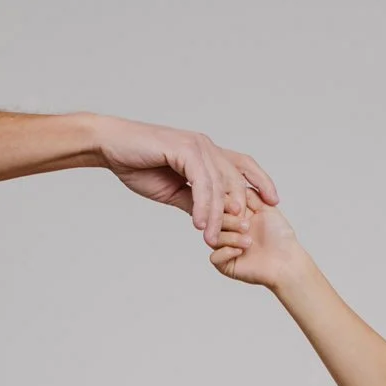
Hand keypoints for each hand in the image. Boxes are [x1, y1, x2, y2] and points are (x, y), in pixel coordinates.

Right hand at [93, 117, 277, 245]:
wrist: (112, 148)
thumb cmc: (139, 164)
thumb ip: (194, 202)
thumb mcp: (173, 190)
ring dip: (216, 216)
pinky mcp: (184, 149)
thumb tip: (209, 221)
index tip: (273, 204)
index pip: (242, 166)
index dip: (260, 182)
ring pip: (217, 186)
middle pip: (236, 179)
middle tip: (244, 235)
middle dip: (242, 209)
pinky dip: (202, 205)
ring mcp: (196, 146)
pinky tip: (199, 224)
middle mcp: (206, 147)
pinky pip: (200, 183)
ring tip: (212, 239)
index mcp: (206, 154)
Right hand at [208, 189, 304, 289]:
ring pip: (212, 238)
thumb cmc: (281, 237)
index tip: (239, 207)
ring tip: (248, 241)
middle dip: (229, 221)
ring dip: (230, 238)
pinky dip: (225, 252)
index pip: (221, 206)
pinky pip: (214, 258)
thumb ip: (251, 194)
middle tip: (246, 225)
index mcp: (236, 217)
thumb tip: (236, 182)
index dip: (226, 205)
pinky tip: (240, 251)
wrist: (288, 262)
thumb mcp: (267, 209)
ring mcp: (226, 248)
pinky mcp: (226, 265)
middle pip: (214, 221)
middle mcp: (229, 231)